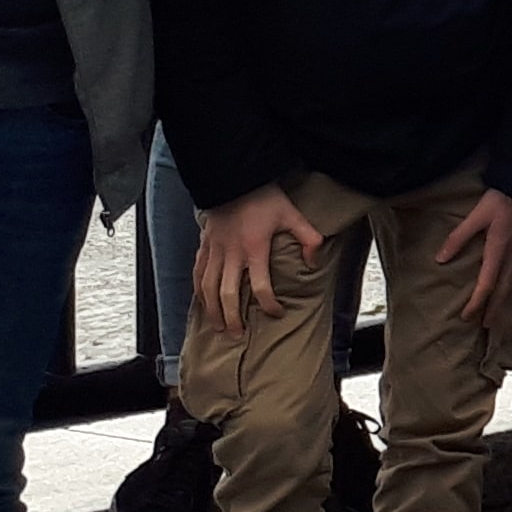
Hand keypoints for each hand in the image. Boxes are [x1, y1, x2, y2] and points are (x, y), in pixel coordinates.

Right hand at [192, 185, 326, 336]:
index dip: (268, 304)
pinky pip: (197, 273)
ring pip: (207, 288)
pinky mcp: (203, 245)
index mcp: (254, 248)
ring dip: (212, 310)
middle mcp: (231, 254)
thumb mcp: (292, 214)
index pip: (261, 286)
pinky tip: (202, 302)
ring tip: (218, 326)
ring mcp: (214, 251)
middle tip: (237, 334)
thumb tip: (314, 262)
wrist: (233, 177)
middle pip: (227, 294)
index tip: (276, 313)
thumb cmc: (264, 197)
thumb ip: (308, 238)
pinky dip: (198, 291)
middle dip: (232, 317)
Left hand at [440, 189, 511, 321]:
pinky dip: (511, 287)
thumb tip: (440, 259)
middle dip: (494, 309)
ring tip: (496, 313)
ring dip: (503, 301)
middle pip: (503, 290)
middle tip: (487, 326)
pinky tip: (508, 287)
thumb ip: (458, 237)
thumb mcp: (477, 216)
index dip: (476, 303)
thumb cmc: (503, 199)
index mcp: (498, 251)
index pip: (486, 285)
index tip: (466, 316)